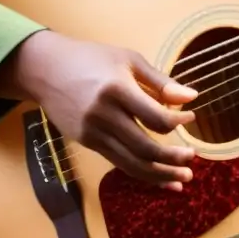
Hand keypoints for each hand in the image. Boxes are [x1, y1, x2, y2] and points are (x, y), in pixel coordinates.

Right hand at [14, 31, 197, 189]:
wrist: (45, 70)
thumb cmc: (92, 59)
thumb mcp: (129, 60)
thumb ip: (161, 82)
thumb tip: (192, 98)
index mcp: (117, 90)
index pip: (155, 118)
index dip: (178, 122)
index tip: (192, 118)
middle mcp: (103, 116)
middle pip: (144, 148)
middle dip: (172, 158)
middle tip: (193, 157)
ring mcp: (92, 133)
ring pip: (131, 163)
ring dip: (160, 175)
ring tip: (183, 178)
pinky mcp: (86, 143)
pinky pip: (118, 163)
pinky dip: (141, 173)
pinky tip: (160, 178)